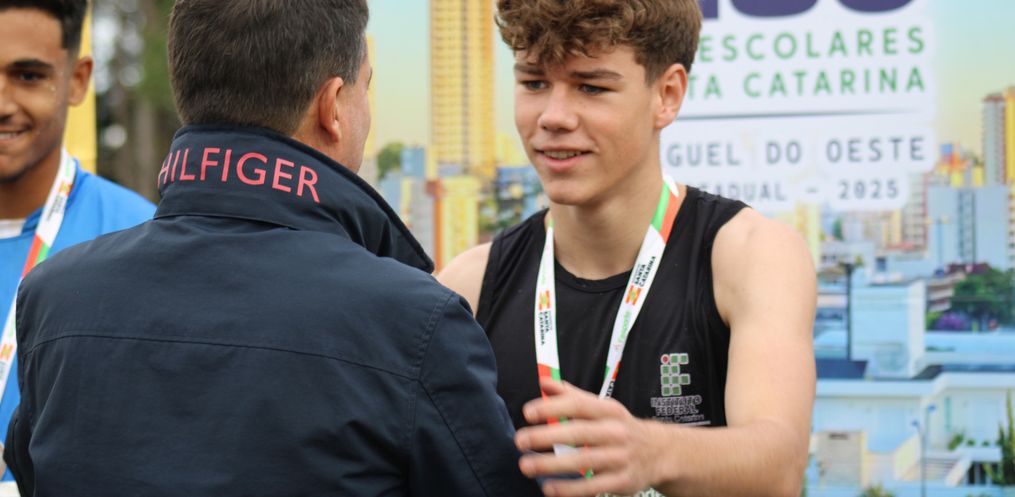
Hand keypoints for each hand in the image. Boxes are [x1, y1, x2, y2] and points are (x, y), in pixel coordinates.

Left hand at [515, 378, 661, 496]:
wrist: (661, 453)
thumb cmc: (622, 428)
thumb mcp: (603, 408)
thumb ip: (572, 396)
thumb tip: (545, 383)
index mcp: (609, 411)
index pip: (579, 405)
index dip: (553, 407)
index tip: (528, 412)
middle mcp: (616, 432)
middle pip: (579, 433)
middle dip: (547, 436)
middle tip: (520, 440)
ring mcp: (620, 458)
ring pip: (584, 461)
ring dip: (553, 465)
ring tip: (526, 465)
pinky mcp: (622, 481)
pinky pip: (594, 486)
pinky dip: (570, 489)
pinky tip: (549, 488)